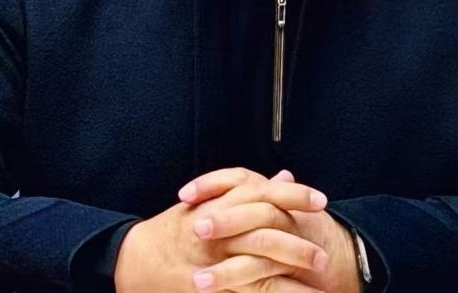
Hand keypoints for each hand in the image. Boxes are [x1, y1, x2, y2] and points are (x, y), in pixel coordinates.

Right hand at [114, 167, 329, 291]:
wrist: (136, 259)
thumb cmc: (174, 231)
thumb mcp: (210, 202)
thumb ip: (248, 190)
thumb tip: (284, 176)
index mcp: (221, 204)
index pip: (264, 193)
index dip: (295, 196)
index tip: (321, 201)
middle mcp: (218, 229)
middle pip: (266, 229)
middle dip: (298, 243)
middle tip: (322, 254)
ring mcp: (213, 258)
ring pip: (259, 265)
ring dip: (289, 274)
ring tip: (316, 283)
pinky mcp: (210, 283)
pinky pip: (248, 289)